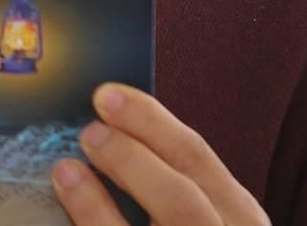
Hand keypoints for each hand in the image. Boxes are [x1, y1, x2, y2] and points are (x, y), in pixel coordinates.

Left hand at [52, 84, 269, 224]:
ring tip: (65, 171)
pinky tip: (66, 216)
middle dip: (132, 162)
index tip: (105, 94)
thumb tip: (107, 125)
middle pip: (183, 203)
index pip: (198, 159)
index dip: (150, 122)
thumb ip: (172, 183)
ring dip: (101, 209)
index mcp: (241, 222)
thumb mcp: (205, 216)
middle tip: (87, 132)